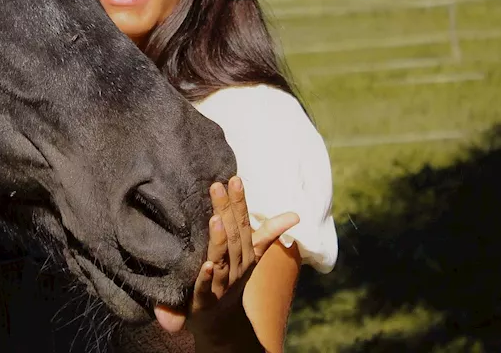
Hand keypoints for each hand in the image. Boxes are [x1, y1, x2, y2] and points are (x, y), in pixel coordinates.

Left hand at [153, 176, 298, 333]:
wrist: (220, 322)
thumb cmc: (232, 278)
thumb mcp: (251, 254)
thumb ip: (268, 233)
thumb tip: (296, 215)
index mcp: (246, 253)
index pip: (244, 224)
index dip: (241, 202)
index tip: (236, 178)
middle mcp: (237, 267)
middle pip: (234, 236)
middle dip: (228, 211)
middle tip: (218, 186)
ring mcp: (221, 284)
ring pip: (222, 259)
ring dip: (220, 240)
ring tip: (216, 219)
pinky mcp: (204, 300)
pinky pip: (206, 288)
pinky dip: (206, 276)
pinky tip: (205, 265)